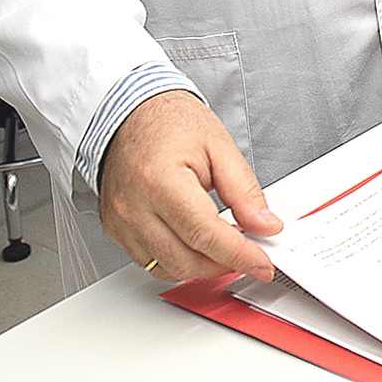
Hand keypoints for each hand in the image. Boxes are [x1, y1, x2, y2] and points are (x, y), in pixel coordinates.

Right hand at [97, 90, 284, 282]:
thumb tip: (264, 224)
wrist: (130, 113)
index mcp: (160, 181)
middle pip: (187, 260)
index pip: (205, 234)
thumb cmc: (169, 122)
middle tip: (250, 251)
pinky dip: (180, 261)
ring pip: (168, 269)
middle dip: (225, 263)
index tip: (263, 262)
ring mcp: (122, 222)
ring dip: (204, 267)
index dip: (240, 254)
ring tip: (226, 245)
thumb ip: (244, 190)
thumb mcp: (219, 146)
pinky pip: (151, 263)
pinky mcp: (117, 230)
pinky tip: (198, 245)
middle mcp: (134, 207)